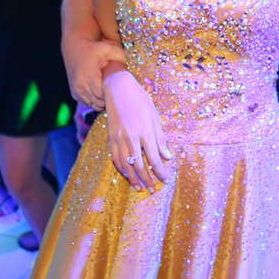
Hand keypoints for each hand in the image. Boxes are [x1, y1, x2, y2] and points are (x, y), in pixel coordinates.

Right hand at [62, 37, 124, 110]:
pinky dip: (95, 102)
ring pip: (93, 105)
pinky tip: (102, 95)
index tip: (120, 92)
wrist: (73, 48)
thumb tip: (131, 67)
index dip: (111, 96)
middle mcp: (80, 84)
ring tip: (110, 94)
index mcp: (88, 74)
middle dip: (109, 100)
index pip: (101, 94)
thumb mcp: (107, 48)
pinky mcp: (74, 93)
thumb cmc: (93, 49)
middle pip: (98, 101)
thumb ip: (120, 56)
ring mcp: (76, 90)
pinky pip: (87, 103)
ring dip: (102, 103)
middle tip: (119, 94)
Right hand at [103, 70, 171, 192]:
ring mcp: (119, 138)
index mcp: (145, 131)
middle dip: (147, 180)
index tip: (165, 179)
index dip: (160, 171)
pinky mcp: (110, 137)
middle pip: (139, 165)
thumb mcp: (155, 116)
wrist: (118, 89)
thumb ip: (161, 138)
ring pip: (126, 164)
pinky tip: (127, 174)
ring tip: (139, 187)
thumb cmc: (140, 100)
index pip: (154, 158)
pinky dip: (121, 169)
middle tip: (153, 189)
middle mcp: (131, 137)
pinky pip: (115, 158)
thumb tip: (168, 157)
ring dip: (133, 178)